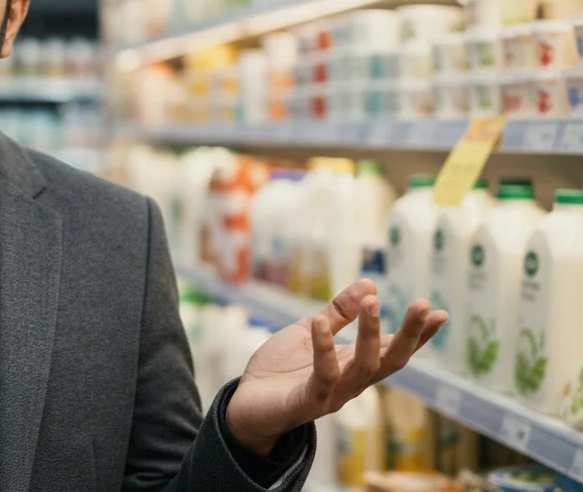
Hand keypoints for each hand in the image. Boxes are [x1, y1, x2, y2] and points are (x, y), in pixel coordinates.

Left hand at [225, 280, 447, 455]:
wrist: (246, 403)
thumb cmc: (280, 370)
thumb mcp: (309, 331)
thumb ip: (336, 312)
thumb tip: (369, 283)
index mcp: (354, 365)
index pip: (395, 349)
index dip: (419, 334)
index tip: (440, 312)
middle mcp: (351, 382)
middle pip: (391, 361)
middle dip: (411, 335)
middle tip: (423, 304)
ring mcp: (332, 395)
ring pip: (364, 368)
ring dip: (371, 335)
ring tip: (372, 301)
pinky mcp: (306, 403)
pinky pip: (322, 377)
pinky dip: (324, 349)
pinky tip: (320, 323)